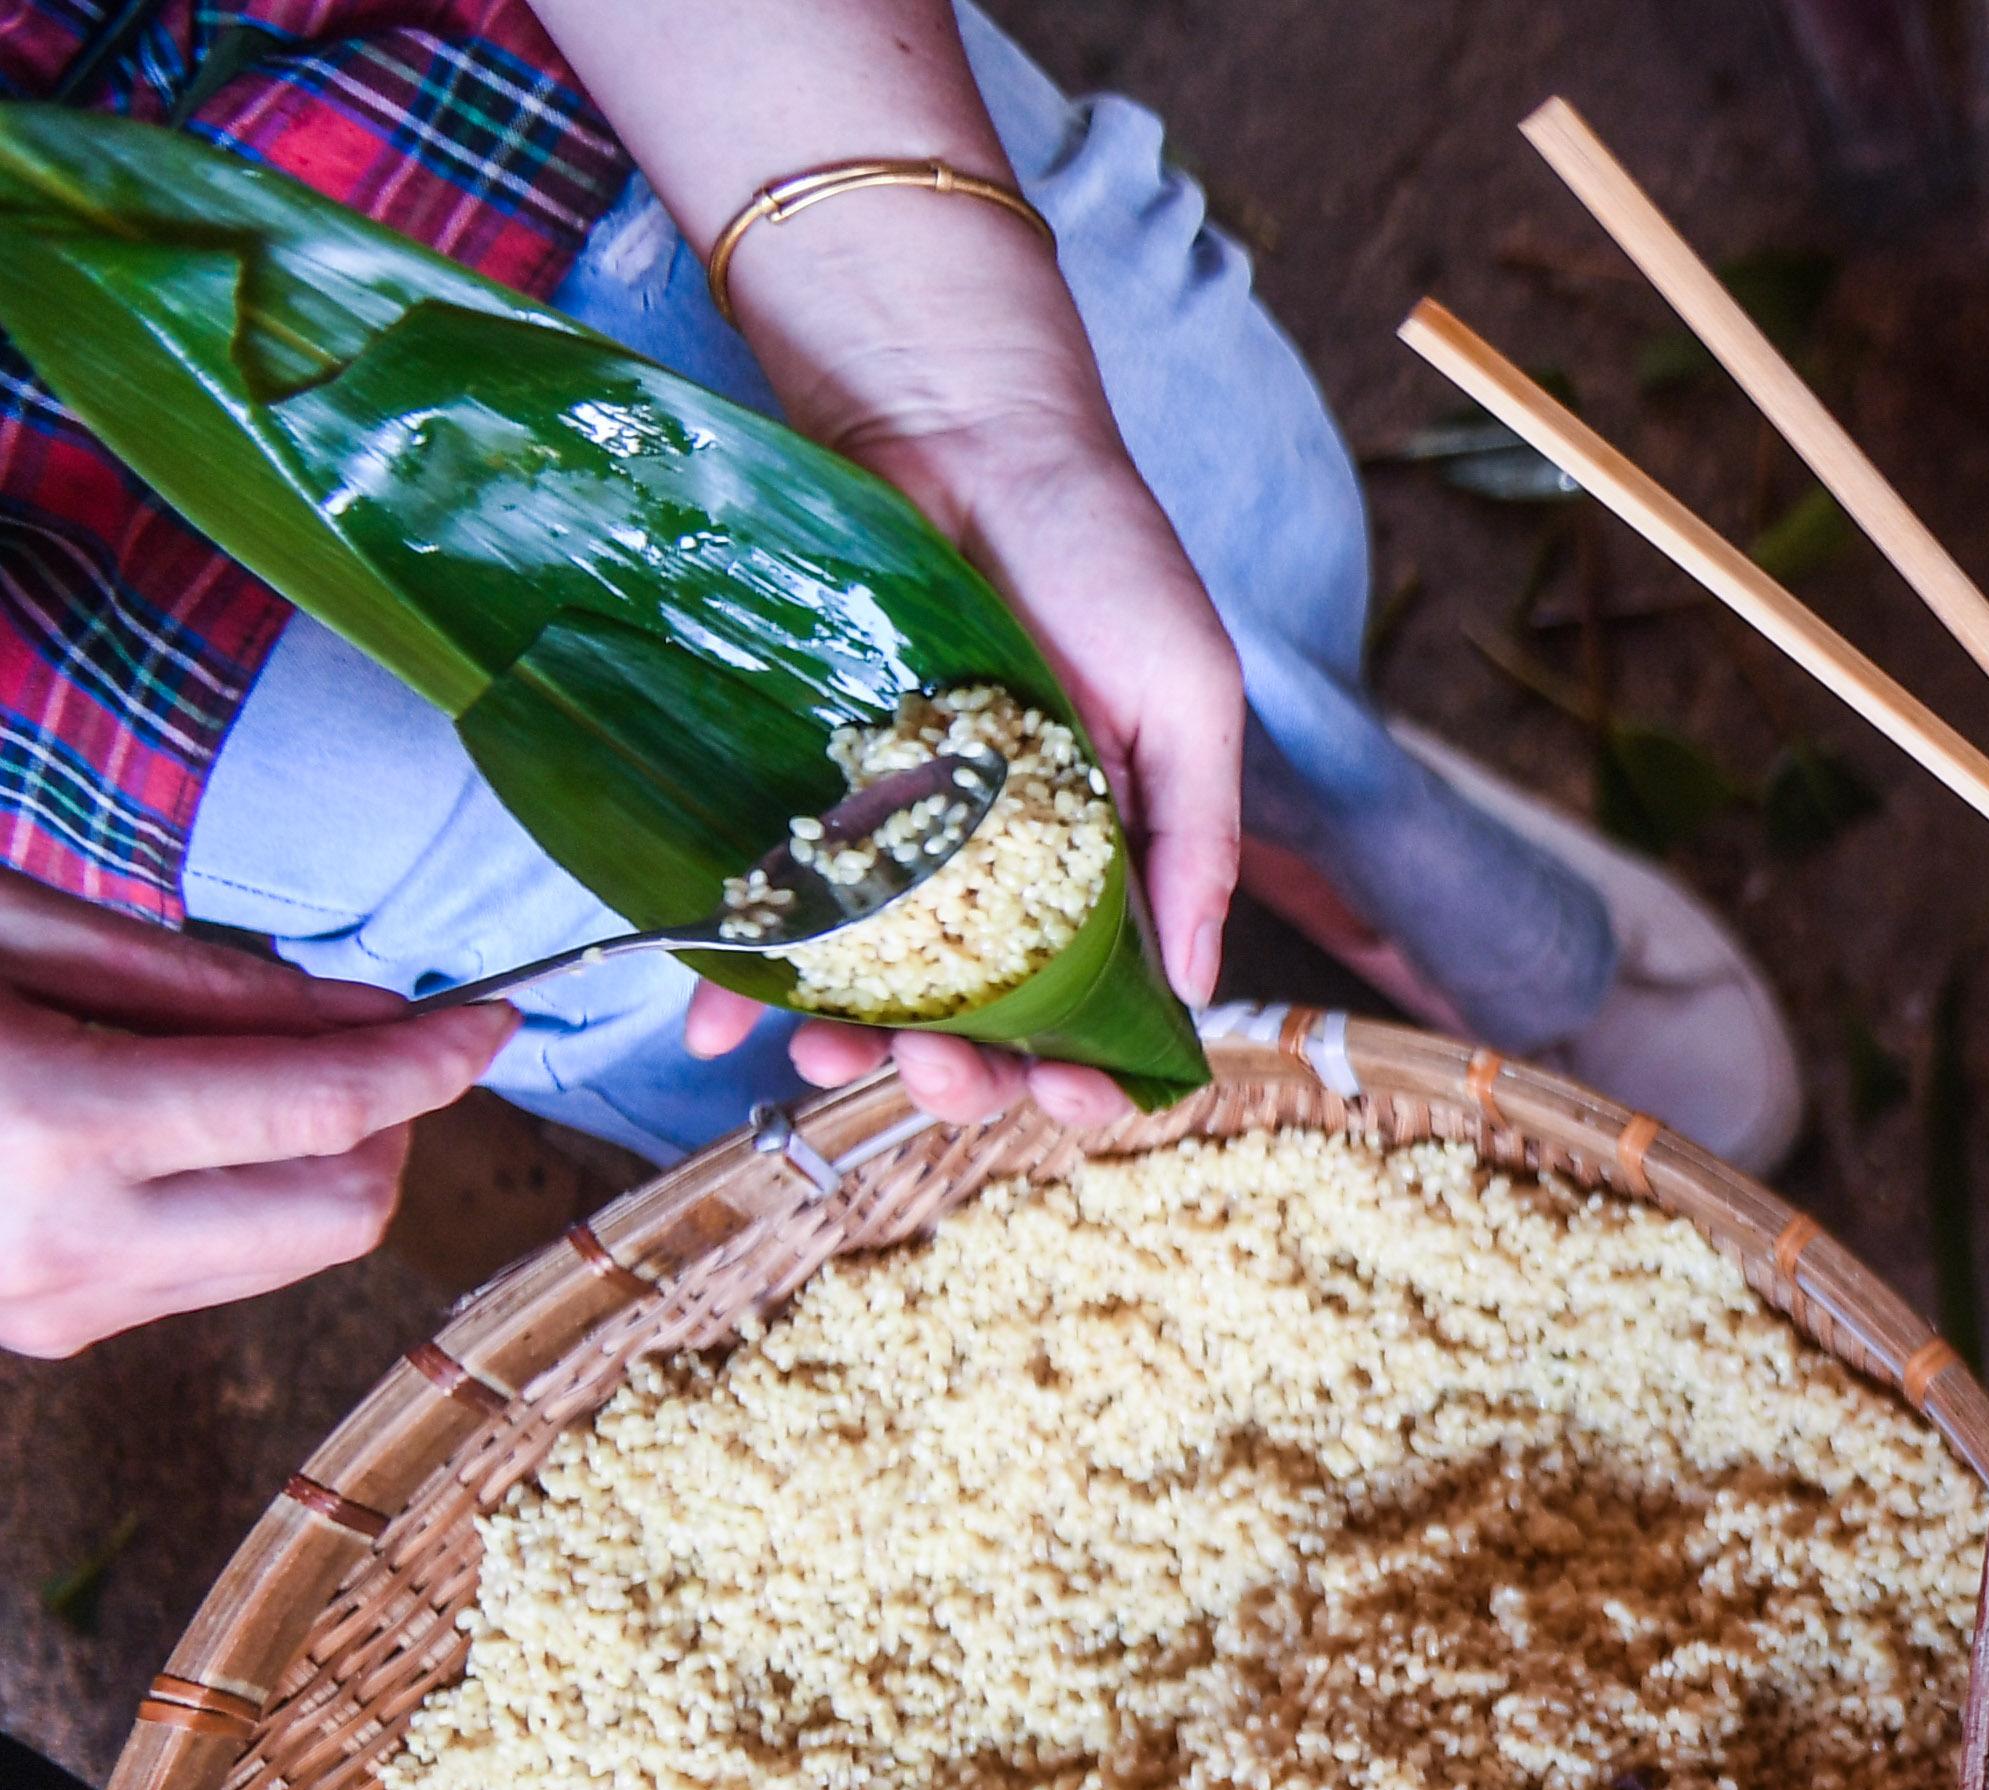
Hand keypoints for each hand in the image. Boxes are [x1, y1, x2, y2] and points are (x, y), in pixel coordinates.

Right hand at [0, 874, 505, 1357]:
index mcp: (55, 1125)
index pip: (319, 1110)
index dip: (428, 1062)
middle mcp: (69, 1244)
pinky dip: (245, 1201)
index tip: (489, 1020)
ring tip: (246, 1072)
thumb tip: (373, 1017)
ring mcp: (61, 1303)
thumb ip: (203, 981)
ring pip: (295, 1256)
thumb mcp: (11, 928)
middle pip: (343, 1212)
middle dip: (388, 1124)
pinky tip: (180, 1132)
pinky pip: (215, 1272)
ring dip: (321, 1165)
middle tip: (362, 1043)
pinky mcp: (55, 1327)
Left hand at [676, 361, 1243, 1133]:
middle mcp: (992, 859)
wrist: (953, 417)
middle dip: (961, 1070)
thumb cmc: (1097, 547)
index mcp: (1100, 855)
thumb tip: (1195, 991)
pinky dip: (734, 972)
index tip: (1070, 1096)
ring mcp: (891, 827)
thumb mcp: (1190, 698)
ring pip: (866, 977)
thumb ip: (1196, 840)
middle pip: (976, 1012)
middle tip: (942, 1070)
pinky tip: (715, 1021)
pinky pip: (762, 899)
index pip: (1099, 999)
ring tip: (831, 1051)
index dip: (1084, 1068)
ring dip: (850, 1039)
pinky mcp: (800, 782)